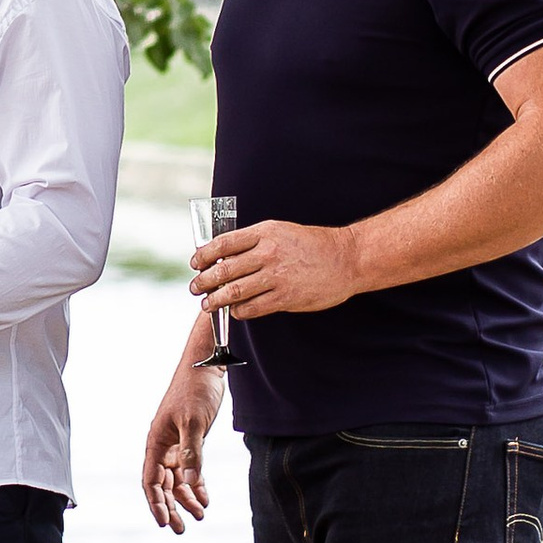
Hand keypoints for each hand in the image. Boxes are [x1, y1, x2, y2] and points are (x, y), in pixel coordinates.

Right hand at [142, 360, 225, 532]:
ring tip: (200, 515)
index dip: (156, 502)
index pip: (151, 480)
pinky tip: (205, 498)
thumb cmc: (195, 390)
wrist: (206, 367)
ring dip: (186, 498)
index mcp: (156, 441)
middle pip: (162, 484)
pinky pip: (190, 469)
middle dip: (171, 507)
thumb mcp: (195, 422)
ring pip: (177, 480)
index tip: (164, 523)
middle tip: (182, 529)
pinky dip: (197, 484)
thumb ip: (192, 453)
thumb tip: (189, 482)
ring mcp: (176, 444)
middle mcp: (162, 446)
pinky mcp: (190, 441)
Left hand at [190, 218, 356, 320]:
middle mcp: (268, 253)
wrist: (346, 259)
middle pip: (224, 269)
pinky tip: (235, 311)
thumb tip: (224, 255)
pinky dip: (239, 311)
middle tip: (195, 287)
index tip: (195, 263)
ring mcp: (276, 277)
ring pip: (234, 291)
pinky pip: (253, 307)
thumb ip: (254, 242)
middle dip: (204, 281)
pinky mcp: (286, 297)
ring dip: (216, 300)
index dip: (204, 255)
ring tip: (208, 304)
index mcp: (264, 233)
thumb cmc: (312, 244)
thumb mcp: (280, 231)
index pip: (223, 244)